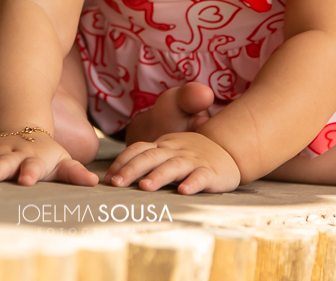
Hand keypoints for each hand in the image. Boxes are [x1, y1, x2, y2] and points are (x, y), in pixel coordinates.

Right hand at [0, 131, 98, 186]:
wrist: (21, 130)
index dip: (31, 172)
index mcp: (33, 157)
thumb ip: (74, 173)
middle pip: (4, 162)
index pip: (34, 166)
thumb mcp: (61, 161)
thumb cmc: (43, 153)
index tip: (28, 181)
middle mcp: (12, 154)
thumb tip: (94, 182)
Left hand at [103, 131, 240, 193]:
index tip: (108, 177)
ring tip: (145, 187)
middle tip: (116, 183)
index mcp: (163, 145)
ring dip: (158, 176)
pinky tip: (184, 191)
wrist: (227, 149)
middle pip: (151, 156)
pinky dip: (192, 183)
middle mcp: (175, 150)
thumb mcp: (168, 152)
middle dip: (132, 169)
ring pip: (174, 166)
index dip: (122, 161)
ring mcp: (193, 160)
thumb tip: (116, 177)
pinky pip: (201, 176)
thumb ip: (148, 161)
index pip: (138, 149)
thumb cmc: (190, 155)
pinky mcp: (211, 171)